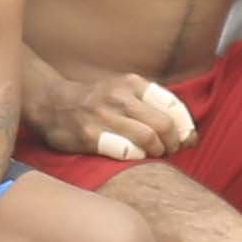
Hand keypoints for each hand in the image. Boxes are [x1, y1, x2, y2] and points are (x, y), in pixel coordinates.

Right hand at [24, 60, 195, 165]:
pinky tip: (136, 157)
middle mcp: (120, 97)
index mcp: (132, 83)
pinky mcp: (91, 136)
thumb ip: (150, 103)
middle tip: (170, 150)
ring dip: (157, 152)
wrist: (53, 103)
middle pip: (164, 124)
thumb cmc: (96, 101)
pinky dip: (137, 157)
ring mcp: (105, 116)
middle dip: (173, 142)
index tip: (188, 139)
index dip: (185, 126)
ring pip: (148, 138)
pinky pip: (126, 151)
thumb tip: (185, 129)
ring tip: (154, 155)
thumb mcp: (123, 89)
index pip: (172, 105)